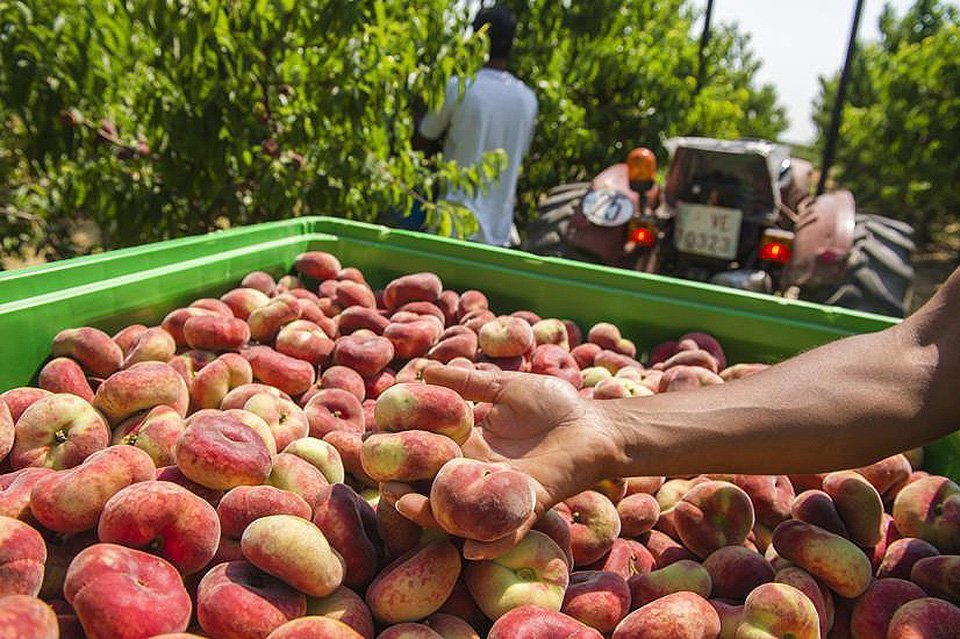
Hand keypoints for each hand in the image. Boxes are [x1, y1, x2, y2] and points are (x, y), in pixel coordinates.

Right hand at [390, 365, 624, 558]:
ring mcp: (503, 491)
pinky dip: (490, 542)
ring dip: (432, 513)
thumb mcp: (502, 388)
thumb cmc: (553, 404)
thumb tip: (422, 370)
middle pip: (436, 486)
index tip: (376, 448)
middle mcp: (481, 473)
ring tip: (405, 506)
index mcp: (472, 446)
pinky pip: (508, 528)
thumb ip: (465, 382)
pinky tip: (469, 549)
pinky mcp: (530, 502)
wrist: (595, 423)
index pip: (430, 454)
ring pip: (461, 510)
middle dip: (407, 488)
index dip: (404, 453)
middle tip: (381, 483)